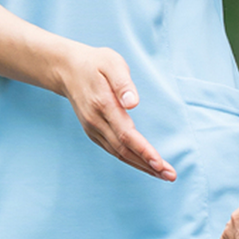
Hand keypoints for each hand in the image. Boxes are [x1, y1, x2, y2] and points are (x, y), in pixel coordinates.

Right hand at [49, 41, 174, 180]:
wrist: (67, 69)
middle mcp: (96, 121)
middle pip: (124, 150)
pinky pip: (113, 150)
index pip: (125, 134)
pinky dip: (130, 160)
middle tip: (170, 175)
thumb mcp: (111, 62)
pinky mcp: (93, 131)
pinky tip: (144, 165)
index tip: (160, 163)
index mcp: (103, 104)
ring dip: (141, 166)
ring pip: (118, 153)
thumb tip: (133, 103)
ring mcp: (92, 128)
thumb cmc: (95, 63)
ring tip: (163, 174)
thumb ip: (123, 82)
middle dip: (148, 165)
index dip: (143, 150)